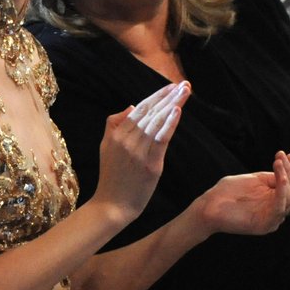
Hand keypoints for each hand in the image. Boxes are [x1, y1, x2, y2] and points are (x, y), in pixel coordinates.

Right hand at [94, 82, 190, 224]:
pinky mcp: (150, 165)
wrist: (112, 205)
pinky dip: (169, 124)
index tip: (171, 86)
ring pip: (157, 122)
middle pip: (151, 112)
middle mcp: (127, 140)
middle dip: (168, 96)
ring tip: (185, 91)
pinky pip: (161, 139)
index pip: (140, 109)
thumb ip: (113, 124)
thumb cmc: (111, 177)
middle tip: (184, 84)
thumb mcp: (104, 147)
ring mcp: (139, 152)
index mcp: (117, 134)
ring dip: (173, 104)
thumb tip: (130, 106)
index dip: (156, 96)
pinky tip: (177, 110)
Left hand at [195, 152, 289, 237]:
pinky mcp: (265, 225)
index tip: (287, 154)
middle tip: (283, 157)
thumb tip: (286, 170)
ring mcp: (272, 219)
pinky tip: (280, 178)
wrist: (209, 206)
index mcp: (274, 199)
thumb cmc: (228, 192)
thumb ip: (271, 177)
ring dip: (287, 178)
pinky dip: (282, 191)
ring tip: (279, 164)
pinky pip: (280, 208)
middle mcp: (276, 210)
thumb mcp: (254, 180)